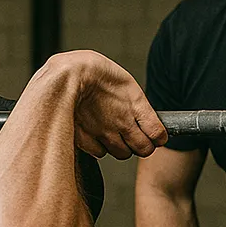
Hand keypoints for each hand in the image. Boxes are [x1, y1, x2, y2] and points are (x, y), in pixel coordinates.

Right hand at [47, 51, 168, 159]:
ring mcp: (105, 133)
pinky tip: (97, 134)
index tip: (154, 135)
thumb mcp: (125, 83)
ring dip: (122, 147)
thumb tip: (148, 123)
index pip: (157, 134)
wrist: (67, 76)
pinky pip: (100, 152)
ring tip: (113, 135)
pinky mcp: (87, 140)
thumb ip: (138, 106)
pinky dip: (101, 147)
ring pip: (123, 154)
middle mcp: (123, 123)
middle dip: (142, 145)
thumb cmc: (94, 72)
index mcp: (136, 106)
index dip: (157, 137)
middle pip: (143, 149)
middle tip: (135, 137)